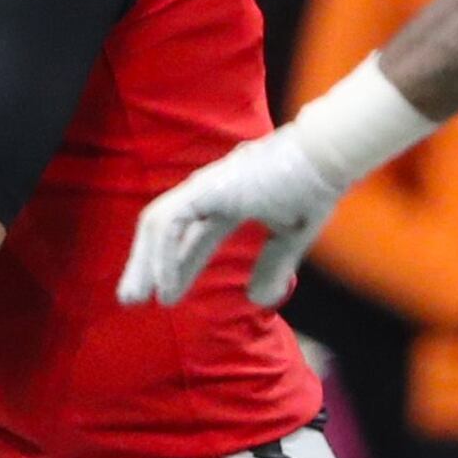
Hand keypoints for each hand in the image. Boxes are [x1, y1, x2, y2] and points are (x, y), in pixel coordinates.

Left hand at [118, 127, 345, 308]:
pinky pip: (170, 223)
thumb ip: (274, 265)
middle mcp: (210, 192)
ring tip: (135, 297)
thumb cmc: (315, 186)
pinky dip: (163, 255)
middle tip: (132, 299)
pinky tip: (163, 283)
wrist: (325, 157)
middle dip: (146, 264)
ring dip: (143, 262)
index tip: (166, 299)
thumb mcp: (291, 236)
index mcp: (229, 200)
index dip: (178, 266)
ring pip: (157, 224)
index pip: (193, 237)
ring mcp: (205, 187)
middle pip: (165, 230)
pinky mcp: (205, 188)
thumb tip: (258, 300)